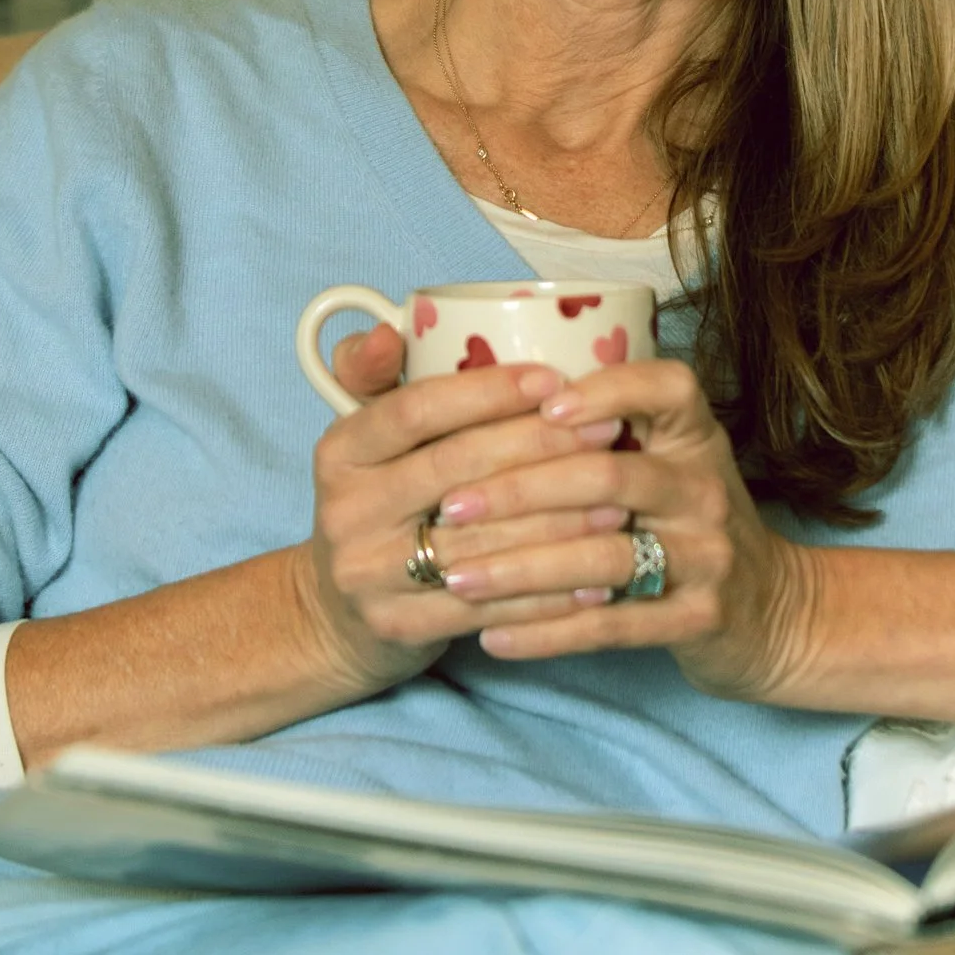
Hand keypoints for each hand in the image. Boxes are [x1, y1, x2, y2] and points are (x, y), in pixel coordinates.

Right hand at [303, 326, 636, 693]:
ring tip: (619, 504)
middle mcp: (345, 509)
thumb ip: (381, 376)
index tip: (554, 379)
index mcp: (341, 450)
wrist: (336, 612)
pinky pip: (489, 607)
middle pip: (457, 470)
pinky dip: (548, 594)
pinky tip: (597, 578)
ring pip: (481, 542)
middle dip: (541, 447)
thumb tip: (394, 328)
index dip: (487, 393)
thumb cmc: (381, 503)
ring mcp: (368, 573)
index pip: (415, 410)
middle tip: (608, 431)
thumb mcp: (367, 439)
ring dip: (558, 523)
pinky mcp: (398, 626)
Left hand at [420, 355, 817, 700]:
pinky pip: (611, 627)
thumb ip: (602, 434)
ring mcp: (708, 555)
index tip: (540, 404)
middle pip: (609, 476)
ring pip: (602, 558)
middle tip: (451, 506)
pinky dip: (546, 633)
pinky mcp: (699, 618)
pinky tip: (492, 637)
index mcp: (695, 436)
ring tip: (454, 576)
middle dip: (520, 490)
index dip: (606, 390)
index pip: (666, 388)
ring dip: (520, 568)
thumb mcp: (670, 463)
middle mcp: (706, 488)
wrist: (773, 610)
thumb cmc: (689, 523)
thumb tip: (484, 400)